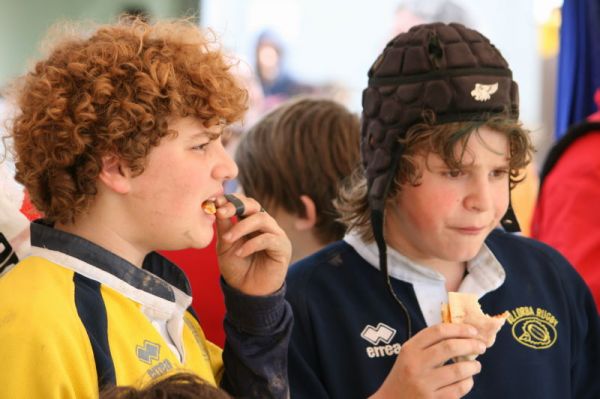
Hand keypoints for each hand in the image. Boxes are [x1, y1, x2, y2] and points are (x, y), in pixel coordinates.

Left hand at [214, 194, 291, 295]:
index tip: (215, 202)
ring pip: (262, 219)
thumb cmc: (237, 267)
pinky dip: (252, 244)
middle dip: (237, 206)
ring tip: (228, 239)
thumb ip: (224, 227)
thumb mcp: (225, 245)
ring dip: (242, 227)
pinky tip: (240, 253)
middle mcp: (265, 225)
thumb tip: (217, 206)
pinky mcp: (283, 247)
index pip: (243, 203)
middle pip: (255, 205)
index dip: (231, 200)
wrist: (247, 292)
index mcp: (251, 221)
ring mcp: (276, 234)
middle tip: (221, 213)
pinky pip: (269, 239)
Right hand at [370, 323, 485, 398]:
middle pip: (449, 347)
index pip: (438, 331)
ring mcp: (424, 384)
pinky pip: (458, 389)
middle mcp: (416, 365)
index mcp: (410, 349)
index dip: (459, 329)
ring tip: (476, 365)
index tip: (473, 331)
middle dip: (470, 345)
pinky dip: (467, 383)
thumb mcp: (409, 356)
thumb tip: (462, 335)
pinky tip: (467, 380)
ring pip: (458, 370)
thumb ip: (429, 345)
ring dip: (472, 366)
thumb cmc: (403, 376)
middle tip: (481, 346)